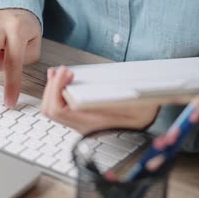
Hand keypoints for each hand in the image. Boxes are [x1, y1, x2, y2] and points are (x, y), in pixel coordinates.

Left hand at [41, 66, 159, 133]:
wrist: (148, 119)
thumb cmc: (142, 112)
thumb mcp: (133, 105)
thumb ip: (109, 102)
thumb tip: (83, 98)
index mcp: (91, 124)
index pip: (59, 110)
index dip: (56, 88)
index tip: (66, 72)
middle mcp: (82, 126)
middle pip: (50, 110)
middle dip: (51, 87)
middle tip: (62, 71)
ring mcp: (79, 122)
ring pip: (52, 109)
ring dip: (53, 88)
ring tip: (59, 73)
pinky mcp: (81, 116)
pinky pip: (61, 106)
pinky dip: (57, 91)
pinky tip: (62, 79)